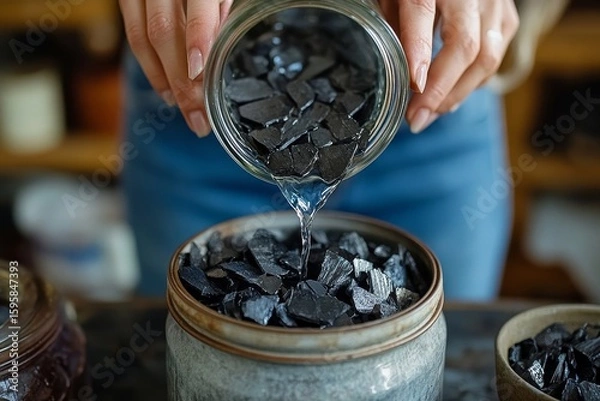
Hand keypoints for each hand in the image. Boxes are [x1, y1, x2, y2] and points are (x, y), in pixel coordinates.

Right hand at [119, 0, 232, 136]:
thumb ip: (220, 14)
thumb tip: (215, 59)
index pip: (197, 8)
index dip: (197, 40)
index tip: (199, 74)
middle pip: (166, 33)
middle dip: (182, 82)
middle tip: (198, 117)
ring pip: (144, 38)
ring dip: (164, 81)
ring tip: (184, 109)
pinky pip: (133, 34)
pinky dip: (150, 66)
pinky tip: (166, 89)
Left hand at [380, 0, 518, 132]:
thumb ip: (395, 26)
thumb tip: (399, 74)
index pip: (421, 11)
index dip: (418, 51)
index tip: (413, 86)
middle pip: (465, 46)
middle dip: (439, 90)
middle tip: (416, 118)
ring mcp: (494, 3)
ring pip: (486, 58)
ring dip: (456, 94)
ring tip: (429, 115)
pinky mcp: (506, 16)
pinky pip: (494, 57)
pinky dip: (472, 83)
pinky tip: (450, 98)